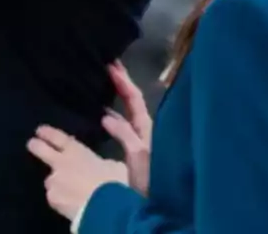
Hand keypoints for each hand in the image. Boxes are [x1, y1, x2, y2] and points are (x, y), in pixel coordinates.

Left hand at [28, 126, 127, 222]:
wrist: (105, 208)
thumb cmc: (113, 183)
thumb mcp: (114, 166)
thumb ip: (103, 164)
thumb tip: (105, 166)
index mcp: (76, 151)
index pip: (56, 137)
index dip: (47, 133)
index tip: (39, 131)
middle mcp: (60, 163)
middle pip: (40, 149)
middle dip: (35, 145)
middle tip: (32, 144)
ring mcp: (54, 182)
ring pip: (50, 180)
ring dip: (56, 183)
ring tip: (68, 190)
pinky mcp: (52, 199)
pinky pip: (55, 197)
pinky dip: (60, 199)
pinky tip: (70, 203)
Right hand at [103, 61, 152, 193]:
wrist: (164, 203)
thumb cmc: (153, 178)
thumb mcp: (138, 156)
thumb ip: (125, 135)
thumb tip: (106, 115)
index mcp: (147, 127)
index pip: (134, 98)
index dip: (123, 81)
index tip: (111, 64)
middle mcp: (146, 129)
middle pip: (133, 100)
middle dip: (121, 83)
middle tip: (108, 65)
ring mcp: (142, 139)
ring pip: (128, 112)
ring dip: (117, 98)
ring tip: (104, 84)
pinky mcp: (137, 149)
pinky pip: (124, 125)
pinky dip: (114, 115)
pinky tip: (103, 115)